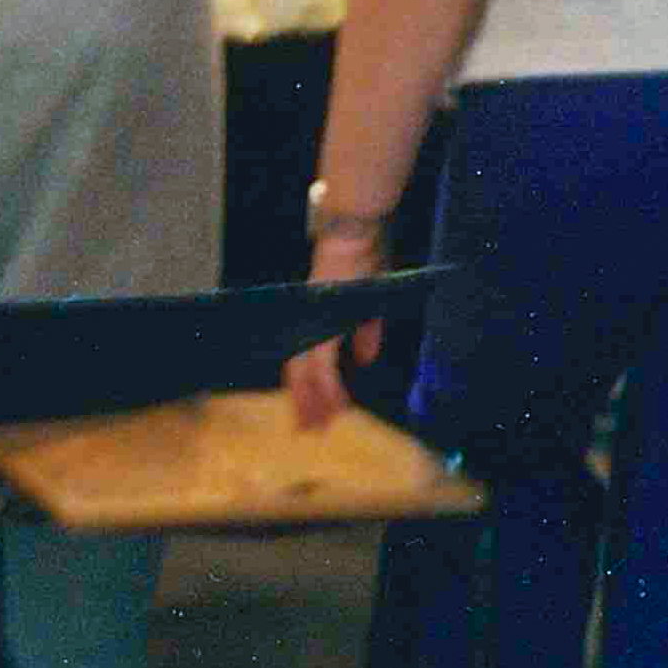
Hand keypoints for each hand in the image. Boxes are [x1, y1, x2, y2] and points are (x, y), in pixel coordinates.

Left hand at [282, 228, 388, 428]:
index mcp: (316, 322)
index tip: (312, 412)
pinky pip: (320, 363)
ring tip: (317, 425)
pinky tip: (334, 403)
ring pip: (306, 374)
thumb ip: (366, 333)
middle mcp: (307, 325)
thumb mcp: (368, 303)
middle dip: (305, 404)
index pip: (305, 362)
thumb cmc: (362, 260)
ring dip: (313, 402)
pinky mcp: (320, 322)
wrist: (356, 235)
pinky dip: (326, 385)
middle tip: (307, 431)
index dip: (307, 388)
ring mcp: (310, 323)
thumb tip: (364, 361)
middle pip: (299, 373)